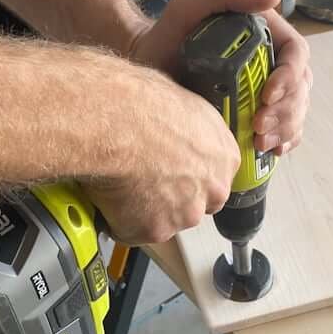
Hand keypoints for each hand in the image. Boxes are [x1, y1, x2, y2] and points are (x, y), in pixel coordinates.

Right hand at [84, 68, 239, 244]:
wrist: (117, 124)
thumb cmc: (144, 103)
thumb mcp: (182, 102)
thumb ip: (190, 127)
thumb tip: (177, 122)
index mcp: (225, 157)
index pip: (214, 177)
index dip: (188, 175)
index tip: (171, 170)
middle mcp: (212, 190)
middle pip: (194, 204)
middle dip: (170, 198)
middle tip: (142, 179)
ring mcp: (185, 214)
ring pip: (163, 220)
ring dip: (144, 210)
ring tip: (119, 183)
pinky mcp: (154, 231)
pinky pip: (133, 230)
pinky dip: (118, 220)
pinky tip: (107, 196)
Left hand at [128, 0, 311, 154]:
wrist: (150, 65)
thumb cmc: (167, 35)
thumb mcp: (189, 6)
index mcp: (266, 32)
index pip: (295, 53)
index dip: (290, 76)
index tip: (267, 95)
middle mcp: (272, 59)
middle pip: (299, 86)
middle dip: (287, 110)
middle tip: (260, 126)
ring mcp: (267, 86)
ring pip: (295, 108)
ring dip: (286, 128)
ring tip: (261, 141)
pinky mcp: (258, 109)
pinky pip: (285, 126)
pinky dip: (284, 139)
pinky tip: (272, 149)